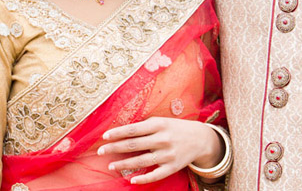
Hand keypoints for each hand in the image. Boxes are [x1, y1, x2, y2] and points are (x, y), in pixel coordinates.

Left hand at [97, 117, 222, 184]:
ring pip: (142, 161)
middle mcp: (162, 139)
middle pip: (134, 145)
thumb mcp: (161, 121)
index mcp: (159, 124)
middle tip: (101, 151)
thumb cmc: (175, 128)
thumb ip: (144, 125)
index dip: (118, 133)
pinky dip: (143, 179)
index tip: (104, 136)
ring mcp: (168, 154)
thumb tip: (121, 131)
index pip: (133, 129)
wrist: (200, 138)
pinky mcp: (173, 167)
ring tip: (111, 165)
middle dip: (115, 148)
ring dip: (124, 164)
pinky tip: (131, 180)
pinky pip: (156, 175)